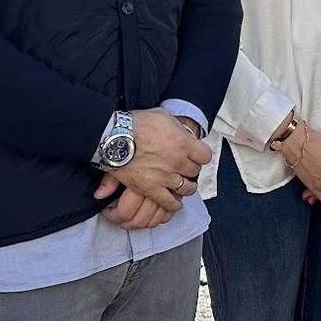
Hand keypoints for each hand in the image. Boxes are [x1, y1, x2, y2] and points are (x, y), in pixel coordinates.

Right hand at [96, 107, 210, 221]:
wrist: (115, 137)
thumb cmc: (136, 124)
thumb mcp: (161, 116)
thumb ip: (175, 126)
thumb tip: (179, 130)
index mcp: (184, 143)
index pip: (205, 155)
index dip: (200, 155)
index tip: (196, 155)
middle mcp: (178, 162)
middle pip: (194, 171)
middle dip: (191, 169)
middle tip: (185, 168)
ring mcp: (165, 177)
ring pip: (186, 188)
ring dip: (187, 187)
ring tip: (184, 186)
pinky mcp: (151, 189)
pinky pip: (168, 202)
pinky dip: (174, 204)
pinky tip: (175, 203)